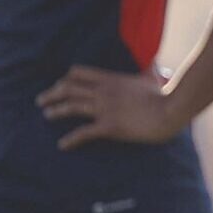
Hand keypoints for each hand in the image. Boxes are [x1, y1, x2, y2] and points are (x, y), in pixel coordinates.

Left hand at [38, 65, 182, 148]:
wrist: (171, 109)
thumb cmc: (166, 95)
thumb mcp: (153, 78)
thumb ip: (149, 71)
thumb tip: (156, 67)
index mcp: (111, 79)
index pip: (80, 73)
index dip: (66, 78)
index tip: (59, 84)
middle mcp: (104, 91)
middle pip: (69, 88)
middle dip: (52, 93)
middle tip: (41, 100)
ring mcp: (105, 108)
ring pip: (71, 106)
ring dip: (55, 111)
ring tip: (46, 115)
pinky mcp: (110, 126)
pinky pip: (84, 132)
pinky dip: (70, 139)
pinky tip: (62, 145)